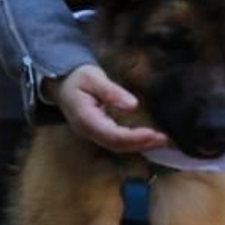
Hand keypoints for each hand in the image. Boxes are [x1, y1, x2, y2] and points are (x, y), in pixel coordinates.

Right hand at [43, 64, 166, 153]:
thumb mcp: (93, 78)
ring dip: (139, 145)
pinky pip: (115, 141)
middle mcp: (87, 130)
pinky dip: (132, 142)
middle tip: (164, 140)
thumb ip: (111, 92)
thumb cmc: (76, 78)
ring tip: (160, 140)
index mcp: (85, 118)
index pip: (112, 134)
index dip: (134, 137)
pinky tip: (146, 138)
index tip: (153, 133)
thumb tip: (132, 105)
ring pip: (116, 146)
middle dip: (141, 144)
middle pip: (116, 145)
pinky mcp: (97, 131)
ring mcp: (91, 133)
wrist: (61, 82)